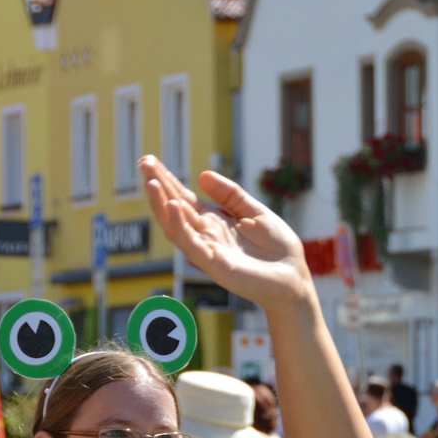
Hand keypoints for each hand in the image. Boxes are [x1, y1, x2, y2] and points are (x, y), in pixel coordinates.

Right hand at [140, 156, 312, 311]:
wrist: (294, 276)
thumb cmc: (277, 248)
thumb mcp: (255, 212)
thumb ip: (231, 195)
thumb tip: (202, 175)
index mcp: (215, 222)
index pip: (185, 198)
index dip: (168, 180)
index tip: (151, 161)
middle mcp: (206, 235)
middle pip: (176, 208)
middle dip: (159, 186)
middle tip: (143, 162)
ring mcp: (208, 250)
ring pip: (176, 226)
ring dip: (162, 204)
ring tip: (151, 182)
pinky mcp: (215, 264)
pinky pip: (191, 243)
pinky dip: (180, 225)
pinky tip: (173, 206)